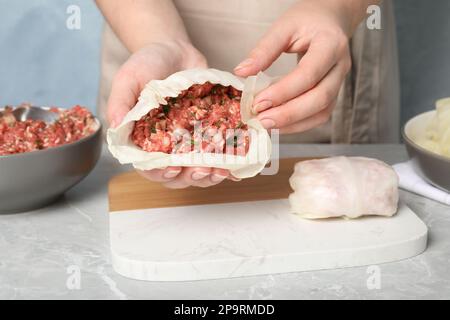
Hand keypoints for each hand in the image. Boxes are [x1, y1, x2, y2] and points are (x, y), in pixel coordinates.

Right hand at [108, 41, 235, 187]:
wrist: (175, 51)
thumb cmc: (147, 64)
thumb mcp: (129, 79)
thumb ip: (120, 103)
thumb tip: (115, 126)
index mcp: (143, 141)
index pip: (149, 168)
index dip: (160, 173)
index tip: (173, 167)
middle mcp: (166, 148)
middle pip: (177, 176)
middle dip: (190, 177)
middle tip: (203, 169)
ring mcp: (189, 144)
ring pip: (198, 171)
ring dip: (210, 175)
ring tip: (221, 169)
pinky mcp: (207, 136)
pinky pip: (218, 156)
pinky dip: (228, 165)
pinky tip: (237, 167)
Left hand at [234, 0, 352, 133]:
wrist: (329, 20)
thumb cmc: (307, 21)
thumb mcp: (284, 27)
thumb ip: (263, 50)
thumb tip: (241, 72)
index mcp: (331, 44)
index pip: (308, 74)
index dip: (283, 91)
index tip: (258, 102)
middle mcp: (340, 65)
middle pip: (320, 98)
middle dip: (289, 114)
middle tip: (261, 120)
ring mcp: (340, 82)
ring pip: (323, 112)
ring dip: (294, 123)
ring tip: (266, 125)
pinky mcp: (333, 93)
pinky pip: (320, 115)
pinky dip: (299, 124)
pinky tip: (279, 124)